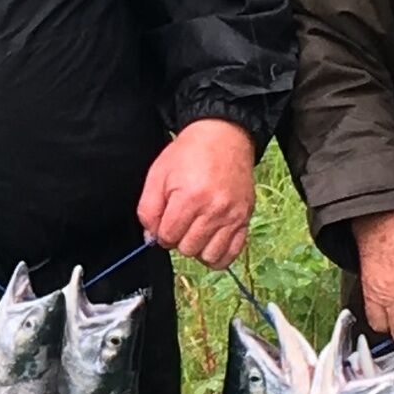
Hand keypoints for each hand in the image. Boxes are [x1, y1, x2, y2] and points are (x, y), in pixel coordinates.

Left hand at [136, 117, 258, 268]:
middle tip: (181, 221)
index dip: (161, 231)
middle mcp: (215, 210)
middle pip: (188, 249)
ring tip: (195, 231)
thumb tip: (152, 238)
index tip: (166, 219)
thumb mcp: (157, 175)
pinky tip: (210, 241)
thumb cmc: (190, 153)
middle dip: (179, 239)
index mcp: (190, 197)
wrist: (223, 136)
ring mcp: (233, 216)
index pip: (168, 237)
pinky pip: (232, 254)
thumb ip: (148, 209)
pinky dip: (218, 255)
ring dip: (198, 248)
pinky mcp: (245, 219)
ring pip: (209, 256)